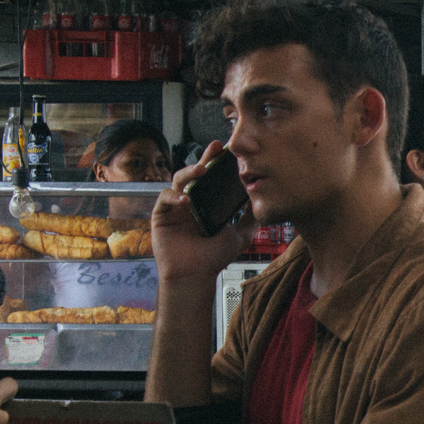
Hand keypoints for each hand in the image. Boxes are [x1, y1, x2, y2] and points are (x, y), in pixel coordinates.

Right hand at [152, 141, 258, 282]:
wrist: (195, 276)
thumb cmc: (214, 258)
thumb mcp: (240, 235)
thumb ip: (250, 219)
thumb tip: (262, 203)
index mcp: (207, 203)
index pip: (212, 179)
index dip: (218, 164)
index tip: (229, 151)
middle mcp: (190, 202)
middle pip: (196, 174)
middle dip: (205, 158)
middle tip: (215, 148)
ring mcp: (175, 207)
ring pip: (178, 180)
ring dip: (189, 172)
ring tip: (201, 170)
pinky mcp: (161, 215)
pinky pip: (164, 197)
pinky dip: (174, 196)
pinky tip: (185, 199)